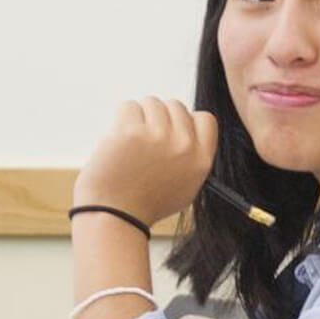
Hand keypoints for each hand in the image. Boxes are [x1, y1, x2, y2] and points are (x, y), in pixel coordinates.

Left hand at [74, 97, 217, 225]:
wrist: (114, 215)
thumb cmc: (145, 203)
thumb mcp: (185, 187)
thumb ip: (191, 157)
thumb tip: (185, 128)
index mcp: (200, 160)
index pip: (204, 119)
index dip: (186, 121)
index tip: (171, 131)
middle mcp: (184, 146)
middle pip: (176, 106)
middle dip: (159, 118)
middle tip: (144, 140)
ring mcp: (158, 136)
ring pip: (152, 103)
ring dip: (139, 117)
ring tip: (131, 143)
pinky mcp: (131, 131)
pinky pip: (128, 107)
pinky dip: (122, 119)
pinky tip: (118, 140)